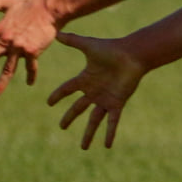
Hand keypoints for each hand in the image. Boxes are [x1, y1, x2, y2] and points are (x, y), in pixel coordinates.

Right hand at [46, 31, 147, 148]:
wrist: (132, 55)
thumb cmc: (111, 49)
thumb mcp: (88, 46)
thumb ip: (73, 41)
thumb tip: (56, 34)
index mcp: (86, 79)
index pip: (67, 89)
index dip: (58, 95)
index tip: (49, 103)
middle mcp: (94, 91)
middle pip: (78, 108)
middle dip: (69, 118)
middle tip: (61, 127)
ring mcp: (105, 99)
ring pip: (94, 120)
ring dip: (89, 134)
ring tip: (84, 148)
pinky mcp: (116, 103)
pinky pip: (111, 121)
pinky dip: (109, 133)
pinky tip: (106, 145)